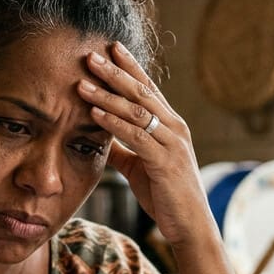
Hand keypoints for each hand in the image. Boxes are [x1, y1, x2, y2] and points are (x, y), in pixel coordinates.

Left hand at [78, 42, 212, 247]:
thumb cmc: (166, 196)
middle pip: (141, 92)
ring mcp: (172, 143)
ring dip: (107, 95)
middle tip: (91, 54)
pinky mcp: (165, 162)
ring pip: (136, 111)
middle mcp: (175, 128)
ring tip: (82, 82)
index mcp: (170, 126)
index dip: (129, 67)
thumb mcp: (138, 167)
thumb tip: (98, 134)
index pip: (148, 88)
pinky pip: (136, 136)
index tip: (110, 47)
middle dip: (115, 72)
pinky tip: (94, 113)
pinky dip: (114, 123)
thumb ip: (122, 148)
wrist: (190, 226)